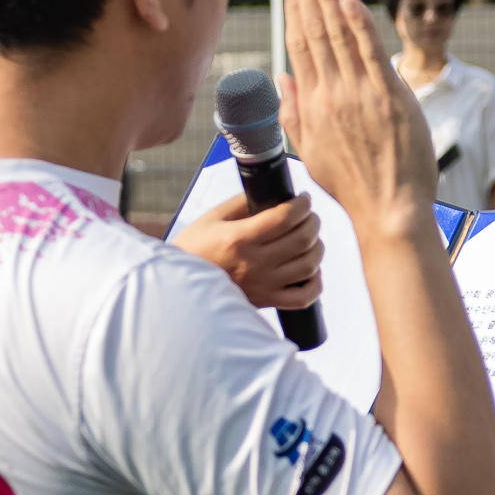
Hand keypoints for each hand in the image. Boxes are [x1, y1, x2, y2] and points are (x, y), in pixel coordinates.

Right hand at [174, 192, 323, 310]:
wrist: (178, 286)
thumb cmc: (194, 248)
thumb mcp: (213, 218)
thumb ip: (243, 203)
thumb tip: (274, 192)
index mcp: (240, 239)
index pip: (285, 218)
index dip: (302, 205)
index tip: (304, 199)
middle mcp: (254, 263)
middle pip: (302, 240)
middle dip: (313, 222)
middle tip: (309, 216)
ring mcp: (263, 285)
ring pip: (308, 267)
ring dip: (317, 249)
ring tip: (310, 240)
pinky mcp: (266, 301)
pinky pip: (302, 298)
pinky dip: (314, 284)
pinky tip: (310, 271)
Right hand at [279, 0, 437, 233]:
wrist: (388, 211)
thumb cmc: (355, 185)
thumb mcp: (312, 150)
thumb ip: (293, 111)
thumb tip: (282, 76)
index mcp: (311, 106)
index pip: (299, 46)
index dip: (295, 11)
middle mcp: (330, 95)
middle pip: (315, 31)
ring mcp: (359, 95)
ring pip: (338, 35)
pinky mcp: (389, 98)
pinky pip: (370, 54)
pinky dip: (358, 25)